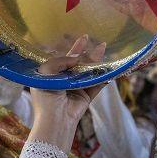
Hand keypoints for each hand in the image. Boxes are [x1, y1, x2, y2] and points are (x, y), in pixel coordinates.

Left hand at [28, 35, 106, 150]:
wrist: (55, 119)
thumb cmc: (46, 96)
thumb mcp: (46, 73)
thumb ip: (59, 61)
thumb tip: (76, 56)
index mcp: (51, 76)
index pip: (64, 59)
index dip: (74, 49)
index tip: (84, 38)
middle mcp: (64, 81)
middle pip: (79, 65)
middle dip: (88, 54)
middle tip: (100, 43)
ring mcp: (76, 89)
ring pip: (89, 73)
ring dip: (97, 63)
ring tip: (104, 50)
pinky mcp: (86, 97)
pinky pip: (97, 85)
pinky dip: (103, 78)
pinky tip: (110, 69)